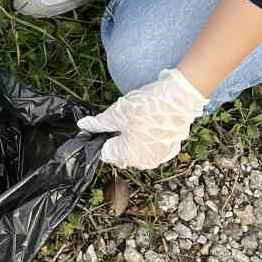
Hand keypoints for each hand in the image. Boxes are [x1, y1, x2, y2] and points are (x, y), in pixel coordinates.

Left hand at [77, 67, 207, 169]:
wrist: (179, 99)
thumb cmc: (146, 107)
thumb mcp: (117, 113)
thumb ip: (98, 123)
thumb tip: (83, 126)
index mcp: (127, 156)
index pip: (104, 152)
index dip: (101, 136)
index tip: (104, 123)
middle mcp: (143, 163)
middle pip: (121, 152)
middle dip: (117, 137)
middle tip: (121, 118)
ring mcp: (158, 157)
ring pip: (137, 150)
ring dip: (132, 138)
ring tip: (136, 119)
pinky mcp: (170, 149)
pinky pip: (152, 146)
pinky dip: (148, 137)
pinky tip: (149, 122)